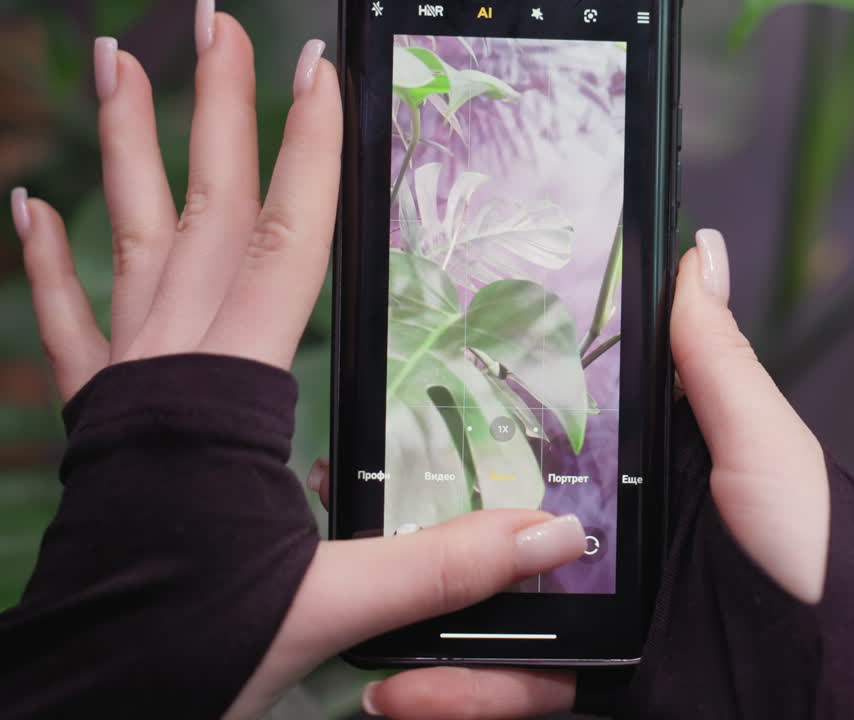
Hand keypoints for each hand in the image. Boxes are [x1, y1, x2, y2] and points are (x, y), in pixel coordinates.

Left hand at [10, 5, 586, 717]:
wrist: (97, 681)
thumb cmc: (199, 632)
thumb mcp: (335, 601)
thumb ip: (446, 561)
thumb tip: (553, 535)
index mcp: (237, 389)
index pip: (280, 242)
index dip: (303, 152)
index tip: (315, 71)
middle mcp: (175, 362)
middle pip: (202, 209)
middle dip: (212, 108)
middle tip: (212, 20)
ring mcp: (128, 379)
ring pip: (128, 238)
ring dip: (129, 148)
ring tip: (121, 60)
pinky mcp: (101, 412)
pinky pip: (70, 319)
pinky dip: (50, 259)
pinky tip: (29, 204)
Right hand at [310, 229, 831, 717]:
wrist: (822, 697)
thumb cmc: (811, 561)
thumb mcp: (764, 450)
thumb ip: (718, 363)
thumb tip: (696, 252)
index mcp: (658, 463)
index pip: (568, 415)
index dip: (504, 389)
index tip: (430, 362)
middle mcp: (622, 529)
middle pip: (514, 503)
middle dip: (439, 497)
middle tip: (364, 479)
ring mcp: (603, 604)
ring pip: (495, 596)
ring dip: (426, 599)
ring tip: (359, 588)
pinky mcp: (597, 672)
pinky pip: (518, 678)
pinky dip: (460, 687)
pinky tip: (403, 684)